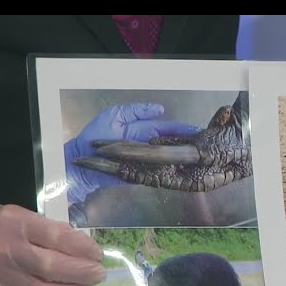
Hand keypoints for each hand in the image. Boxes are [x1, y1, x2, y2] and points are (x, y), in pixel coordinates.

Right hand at [0, 204, 107, 285]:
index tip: (98, 256)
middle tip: (100, 276)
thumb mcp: (23, 219)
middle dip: (80, 273)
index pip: (54, 236)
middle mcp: (5, 250)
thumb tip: (86, 249)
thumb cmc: (2, 234)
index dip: (80, 247)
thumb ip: (51, 231)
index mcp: (16, 223)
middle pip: (49, 266)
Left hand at [64, 102, 200, 203]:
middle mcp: (146, 147)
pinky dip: (170, 173)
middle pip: (172, 146)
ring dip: (183, 162)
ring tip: (199, 161)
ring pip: (168, 161)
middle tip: (206, 148)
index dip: (184, 130)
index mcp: (143, 131)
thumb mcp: (115, 115)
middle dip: (188, 147)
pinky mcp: (140, 175)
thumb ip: (137, 111)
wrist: (79, 160)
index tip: (199, 131)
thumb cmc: (94, 136)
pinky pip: (157, 174)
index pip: (169, 129)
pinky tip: (182, 173)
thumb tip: (160, 109)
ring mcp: (144, 162)